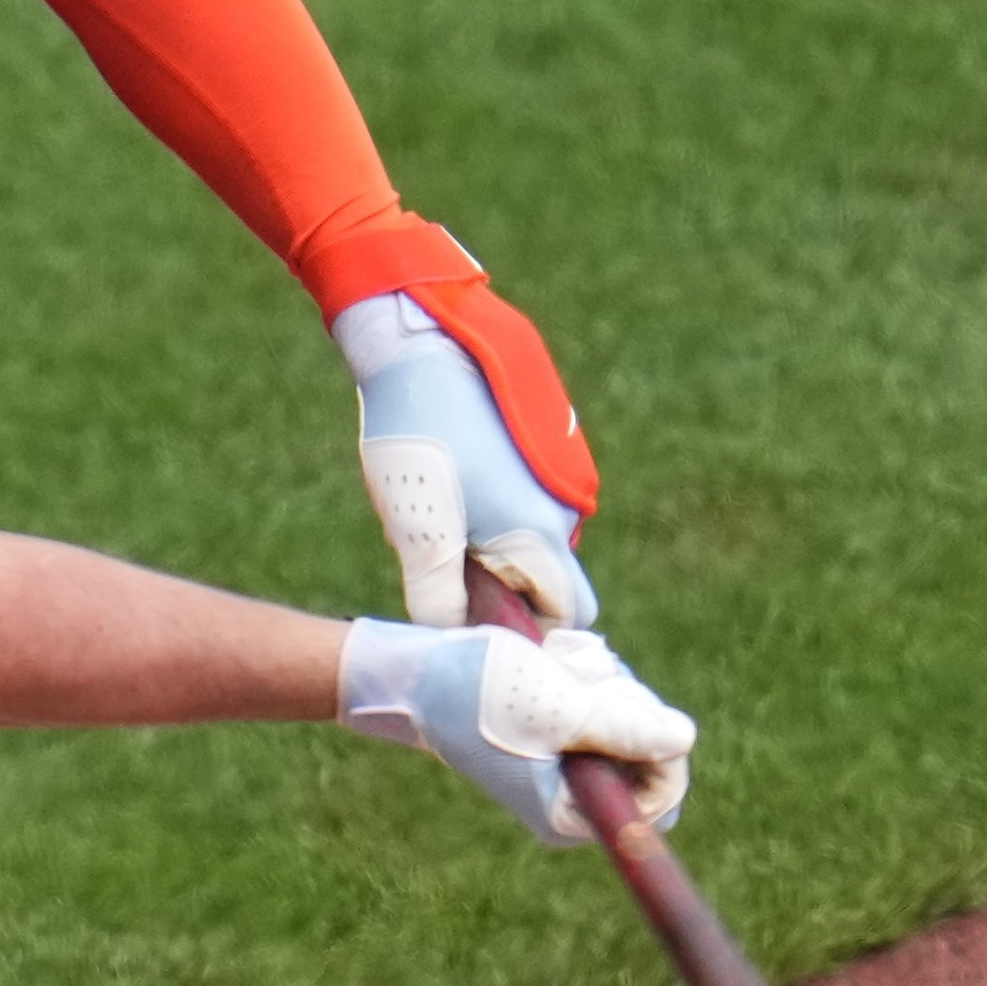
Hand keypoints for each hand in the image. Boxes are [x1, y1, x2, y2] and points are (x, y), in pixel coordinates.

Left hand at [335, 285, 597, 627]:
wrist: (422, 345)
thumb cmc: (419, 438)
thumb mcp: (418, 533)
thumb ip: (439, 600)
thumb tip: (455, 640)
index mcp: (543, 535)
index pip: (569, 613)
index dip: (531, 630)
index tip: (481, 622)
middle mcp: (566, 509)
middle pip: (549, 582)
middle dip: (505, 591)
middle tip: (446, 570)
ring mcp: (556, 477)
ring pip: (532, 542)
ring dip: (492, 549)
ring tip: (437, 517)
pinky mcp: (543, 452)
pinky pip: (525, 505)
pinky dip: (492, 513)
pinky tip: (447, 485)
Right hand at [339, 616, 693, 844]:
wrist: (414, 671)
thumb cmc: (472, 692)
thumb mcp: (553, 707)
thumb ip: (623, 727)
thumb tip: (685, 741)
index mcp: (570, 814)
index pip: (663, 796)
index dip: (661, 749)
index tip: (622, 704)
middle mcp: (575, 795)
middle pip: (652, 750)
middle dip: (622, 702)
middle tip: (572, 677)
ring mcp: (569, 759)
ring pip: (629, 714)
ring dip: (600, 676)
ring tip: (551, 663)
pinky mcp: (561, 726)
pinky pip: (603, 694)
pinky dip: (585, 669)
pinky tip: (549, 657)